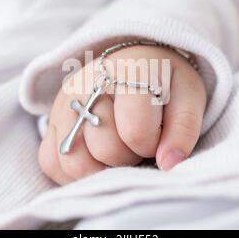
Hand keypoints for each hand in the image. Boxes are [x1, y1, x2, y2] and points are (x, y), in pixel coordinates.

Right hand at [38, 44, 206, 184]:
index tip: (158, 132)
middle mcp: (86, 84)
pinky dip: (74, 173)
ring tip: (117, 149)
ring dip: (101, 168)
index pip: (135, 132)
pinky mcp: (50, 121)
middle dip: (129, 156)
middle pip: (105, 150)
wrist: (132, 64)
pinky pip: (51, 163)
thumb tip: (169, 165)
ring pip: (74, 162)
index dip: (153, 144)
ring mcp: (63, 103)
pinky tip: (96, 159)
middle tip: (137, 139)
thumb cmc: (162, 82)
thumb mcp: (188, 95)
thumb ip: (184, 129)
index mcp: (127, 71)